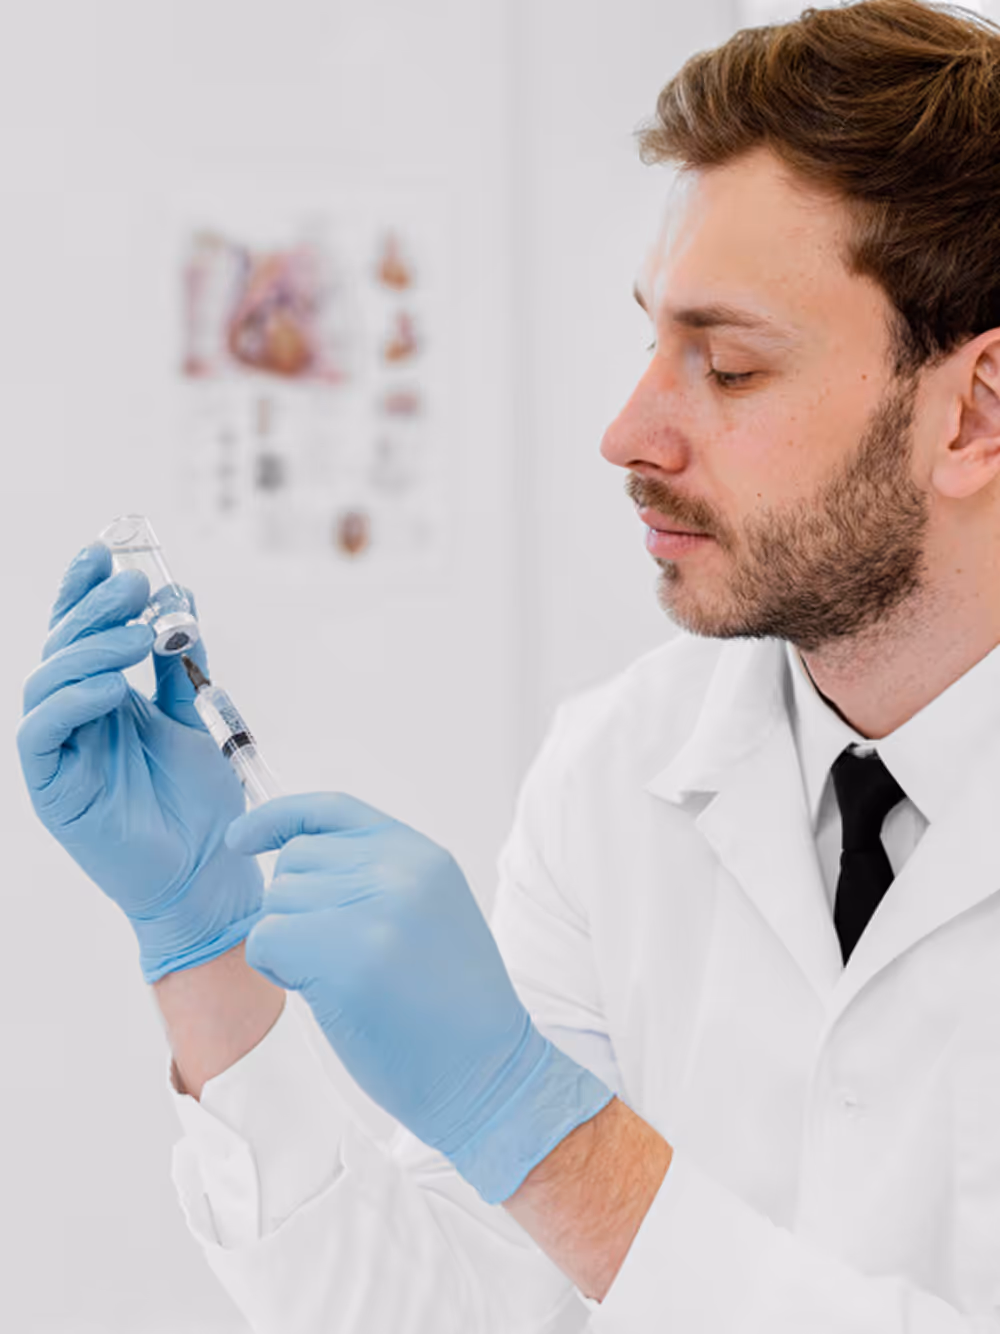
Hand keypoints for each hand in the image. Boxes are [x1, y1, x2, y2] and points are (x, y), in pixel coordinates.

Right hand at [17, 543, 262, 981]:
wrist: (208, 873)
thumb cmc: (199, 804)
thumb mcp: (196, 717)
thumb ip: (184, 663)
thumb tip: (180, 596)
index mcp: (102, 697)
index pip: (80, 631)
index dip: (84, 589)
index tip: (106, 549)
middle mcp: (74, 717)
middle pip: (63, 646)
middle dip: (95, 608)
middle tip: (134, 586)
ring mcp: (59, 751)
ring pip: (48, 682)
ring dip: (91, 650)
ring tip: (140, 637)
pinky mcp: (51, 788)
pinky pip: (43, 732)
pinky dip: (74, 701)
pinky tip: (113, 688)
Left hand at [227, 793, 612, 1202]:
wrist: (488, 1072)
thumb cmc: (453, 1008)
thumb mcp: (430, 911)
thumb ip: (376, 877)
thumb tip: (294, 860)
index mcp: (421, 855)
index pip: (330, 810)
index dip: (277, 819)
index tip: (242, 839)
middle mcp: (399, 870)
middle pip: (295, 860)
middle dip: (294, 907)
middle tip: (335, 954)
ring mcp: (373, 909)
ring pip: (276, 901)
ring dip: (287, 942)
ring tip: (339, 977)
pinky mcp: (344, 956)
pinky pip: (265, 940)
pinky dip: (276, 970)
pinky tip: (319, 993)